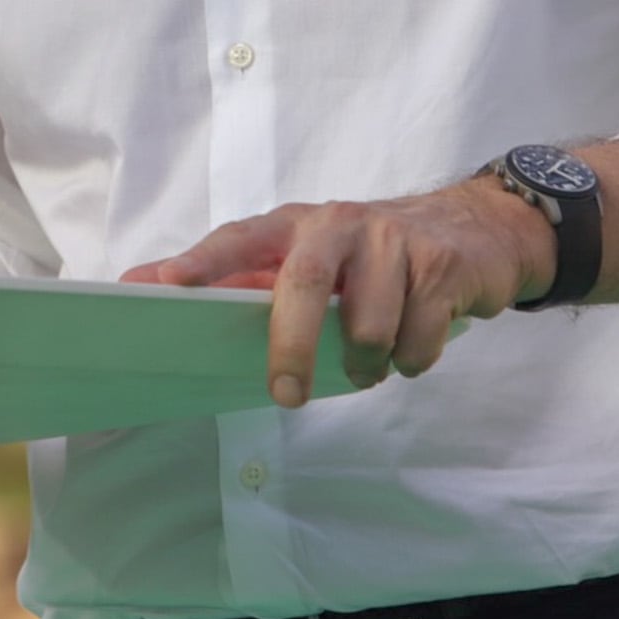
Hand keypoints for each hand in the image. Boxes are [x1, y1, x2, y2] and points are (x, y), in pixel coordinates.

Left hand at [121, 177, 555, 407]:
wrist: (477, 231)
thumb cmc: (371, 256)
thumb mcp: (307, 257)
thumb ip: (236, 275)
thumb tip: (141, 284)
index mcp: (295, 225)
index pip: (239, 238)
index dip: (202, 261)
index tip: (165, 286)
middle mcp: (339, 224)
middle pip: (304, 286)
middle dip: (291, 348)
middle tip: (286, 394)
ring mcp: (393, 242)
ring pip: (368, 327)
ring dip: (367, 363)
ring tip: (370, 361)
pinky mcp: (441, 267)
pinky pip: (417, 339)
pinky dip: (411, 360)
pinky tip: (412, 344)